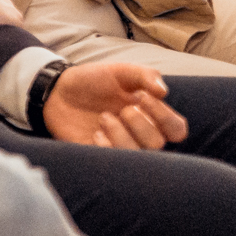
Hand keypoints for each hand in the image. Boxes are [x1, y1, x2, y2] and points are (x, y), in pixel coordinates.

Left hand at [43, 63, 187, 149]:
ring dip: (121, 135)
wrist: (58, 91)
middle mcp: (139, 134)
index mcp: (150, 114)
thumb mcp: (120, 71)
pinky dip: (106, 146)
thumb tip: (163, 91)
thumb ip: (144, 75)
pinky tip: (95, 133)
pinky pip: (114, 163)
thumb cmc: (94, 80)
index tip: (143, 98)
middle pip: (158, 144)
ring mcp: (121, 147)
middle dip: (140, 125)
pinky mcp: (100, 157)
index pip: (177, 129)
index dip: (165, 117)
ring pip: (137, 157)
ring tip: (104, 118)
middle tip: (123, 109)